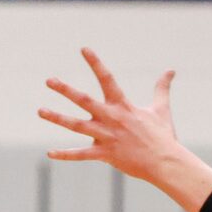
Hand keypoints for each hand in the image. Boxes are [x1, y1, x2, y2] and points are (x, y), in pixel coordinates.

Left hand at [39, 49, 211, 211]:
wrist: (164, 162)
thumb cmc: (162, 136)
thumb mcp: (161, 109)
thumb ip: (162, 88)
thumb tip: (171, 70)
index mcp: (123, 105)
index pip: (107, 78)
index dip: (95, 63)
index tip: (83, 49)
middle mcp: (111, 118)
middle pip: (84, 100)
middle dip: (65, 90)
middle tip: (49, 80)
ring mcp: (106, 136)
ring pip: (76, 125)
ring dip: (57, 118)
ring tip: (40, 110)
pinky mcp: (105, 154)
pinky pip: (81, 155)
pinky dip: (65, 155)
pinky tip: (49, 153)